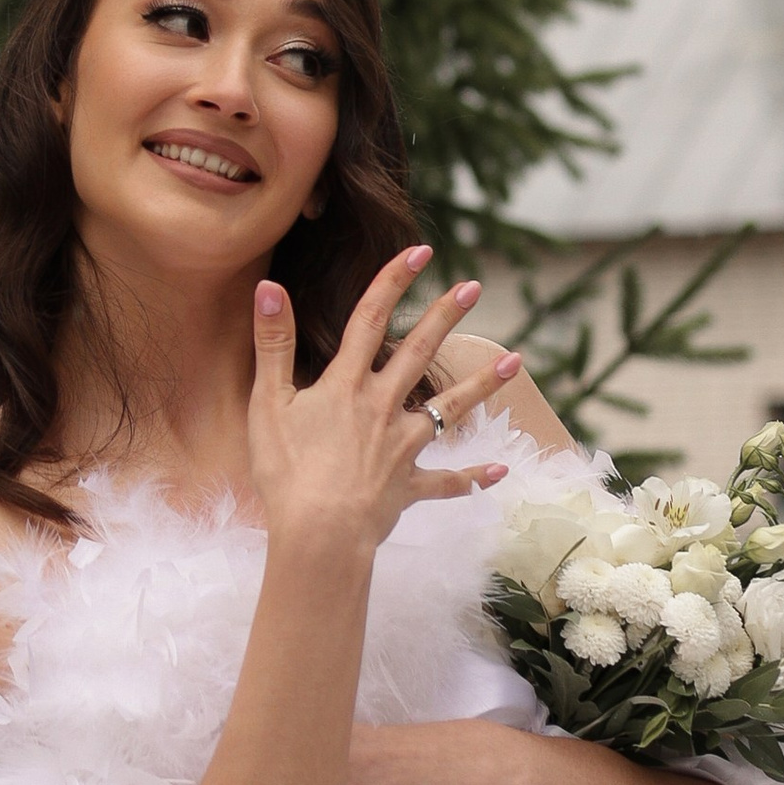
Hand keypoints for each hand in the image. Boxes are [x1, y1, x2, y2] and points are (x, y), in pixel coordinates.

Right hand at [250, 247, 515, 576]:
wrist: (319, 534)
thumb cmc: (286, 471)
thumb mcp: (267, 402)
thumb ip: (273, 344)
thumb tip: (269, 286)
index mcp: (346, 385)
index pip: (370, 319)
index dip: (393, 280)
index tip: (420, 250)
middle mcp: (382, 408)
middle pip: (419, 352)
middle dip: (446, 316)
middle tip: (474, 287)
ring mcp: (402, 448)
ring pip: (449, 410)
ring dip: (482, 384)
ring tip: (516, 359)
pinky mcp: (410, 486)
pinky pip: (448, 481)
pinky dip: (473, 477)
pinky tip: (500, 470)